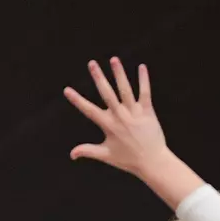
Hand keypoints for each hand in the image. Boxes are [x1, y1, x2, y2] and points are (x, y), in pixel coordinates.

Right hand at [63, 57, 170, 177]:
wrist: (152, 161)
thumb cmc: (128, 159)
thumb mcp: (105, 155)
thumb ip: (88, 151)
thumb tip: (71, 154)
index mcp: (108, 126)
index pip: (89, 110)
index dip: (77, 100)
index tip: (67, 90)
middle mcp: (120, 116)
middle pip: (107, 93)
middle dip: (99, 77)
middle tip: (92, 63)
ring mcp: (134, 113)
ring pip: (125, 89)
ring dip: (119, 73)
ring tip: (113, 59)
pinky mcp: (148, 111)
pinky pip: (145, 92)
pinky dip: (144, 80)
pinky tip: (141, 67)